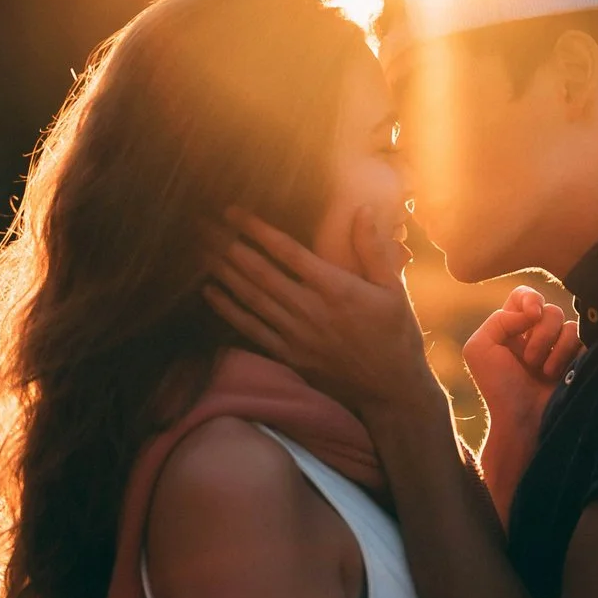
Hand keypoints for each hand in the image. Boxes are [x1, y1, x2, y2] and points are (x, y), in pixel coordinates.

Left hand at [204, 206, 448, 423]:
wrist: (391, 388)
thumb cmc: (396, 334)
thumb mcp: (393, 288)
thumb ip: (372, 248)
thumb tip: (362, 209)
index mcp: (336, 288)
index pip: (287, 252)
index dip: (257, 230)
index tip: (233, 212)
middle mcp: (311, 309)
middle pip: (260, 272)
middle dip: (229, 245)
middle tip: (204, 225)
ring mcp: (297, 334)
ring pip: (252, 298)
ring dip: (223, 272)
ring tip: (201, 250)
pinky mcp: (290, 355)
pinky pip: (252, 329)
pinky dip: (229, 309)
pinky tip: (210, 292)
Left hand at [463, 286, 578, 455]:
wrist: (524, 420)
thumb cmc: (498, 388)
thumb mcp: (479, 348)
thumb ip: (499, 319)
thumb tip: (533, 312)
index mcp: (510, 329)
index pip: (524, 296)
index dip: (530, 299)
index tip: (531, 315)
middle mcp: (534, 335)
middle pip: (548, 309)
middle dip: (540, 333)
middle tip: (529, 361)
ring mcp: (557, 347)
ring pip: (566, 322)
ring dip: (553, 347)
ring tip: (543, 372)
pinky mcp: (576, 359)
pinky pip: (581, 338)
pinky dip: (567, 354)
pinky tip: (559, 374)